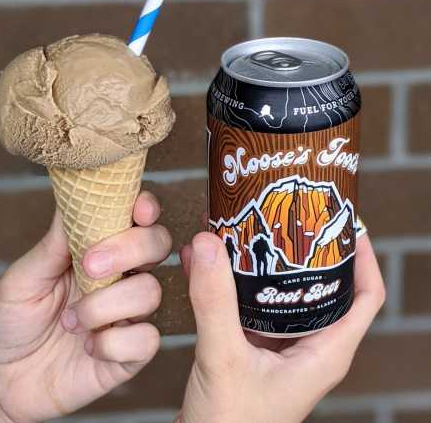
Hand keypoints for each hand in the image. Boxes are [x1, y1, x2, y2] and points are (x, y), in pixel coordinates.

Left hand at [0, 191, 171, 422]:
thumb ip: (56, 242)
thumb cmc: (10, 320)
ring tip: (70, 321)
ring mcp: (128, 314)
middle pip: (158, 245)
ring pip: (150, 292)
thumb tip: (76, 195)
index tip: (138, 210)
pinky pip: (147, 340)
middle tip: (88, 267)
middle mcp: (121, 277)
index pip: (138, 220)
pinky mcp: (130, 352)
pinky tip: (88, 347)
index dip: (146, 208)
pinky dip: (113, 343)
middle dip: (130, 249)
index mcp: (99, 251)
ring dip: (106, 305)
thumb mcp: (24, 277)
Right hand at [177, 232, 384, 422]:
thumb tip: (208, 244)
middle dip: (306, 250)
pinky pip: (248, 302)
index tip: (344, 222)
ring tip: (244, 227)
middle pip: (323, 286)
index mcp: (325, 352)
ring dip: (262, 260)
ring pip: (281, 291)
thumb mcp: (225, 358)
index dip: (363, 257)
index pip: (366, 297)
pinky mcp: (252, 345)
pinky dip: (231, 279)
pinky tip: (206, 260)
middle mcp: (308, 345)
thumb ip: (216, 303)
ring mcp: (279, 345)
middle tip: (287, 214)